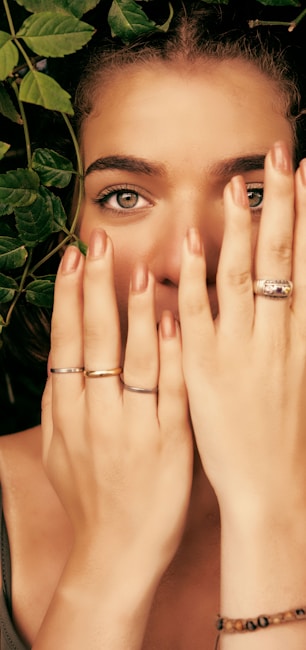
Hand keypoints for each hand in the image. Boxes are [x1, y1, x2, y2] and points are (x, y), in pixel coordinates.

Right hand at [42, 229, 192, 579]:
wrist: (114, 554)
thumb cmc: (87, 499)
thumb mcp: (57, 451)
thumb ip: (58, 405)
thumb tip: (58, 362)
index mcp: (65, 415)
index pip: (65, 344)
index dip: (68, 300)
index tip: (72, 260)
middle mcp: (95, 416)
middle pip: (94, 341)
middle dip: (95, 288)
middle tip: (98, 244)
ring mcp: (132, 428)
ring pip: (132, 360)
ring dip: (133, 313)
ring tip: (137, 270)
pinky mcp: (168, 443)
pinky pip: (169, 392)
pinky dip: (169, 357)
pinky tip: (172, 323)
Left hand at [179, 141, 305, 523]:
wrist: (271, 491)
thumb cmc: (285, 438)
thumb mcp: (297, 378)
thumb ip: (292, 334)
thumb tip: (291, 294)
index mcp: (301, 338)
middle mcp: (279, 336)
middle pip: (281, 260)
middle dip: (283, 205)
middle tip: (279, 155)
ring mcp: (243, 352)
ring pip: (244, 279)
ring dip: (243, 229)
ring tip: (240, 184)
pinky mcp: (207, 370)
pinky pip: (201, 316)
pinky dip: (197, 278)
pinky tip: (192, 243)